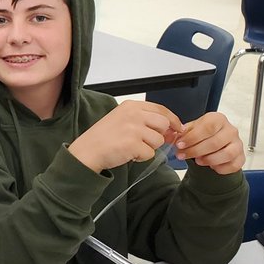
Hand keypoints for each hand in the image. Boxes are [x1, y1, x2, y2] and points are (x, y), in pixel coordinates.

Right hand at [68, 100, 182, 173]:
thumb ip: (144, 120)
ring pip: (158, 141)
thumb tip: (171, 129)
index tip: (177, 128)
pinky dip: (141, 157)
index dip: (172, 120)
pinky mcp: (134, 144)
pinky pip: (150, 154)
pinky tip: (128, 154)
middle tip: (147, 141)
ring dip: (148, 147)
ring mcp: (134, 129)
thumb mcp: (122, 119)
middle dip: (160, 135)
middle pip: (164, 124)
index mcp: (131, 106)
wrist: (87, 151)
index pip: (161, 110)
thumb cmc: (103, 137)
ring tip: (131, 147)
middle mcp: (133, 114)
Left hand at [174, 112, 244, 174]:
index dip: (192, 138)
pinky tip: (211, 166)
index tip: (180, 145)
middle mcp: (230, 130)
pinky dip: (220, 168)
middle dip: (196, 151)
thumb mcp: (192, 128)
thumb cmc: (204, 134)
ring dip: (209, 160)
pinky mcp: (241, 157)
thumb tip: (177, 137)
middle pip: (215, 142)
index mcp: (218, 119)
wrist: (215, 143)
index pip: (207, 127)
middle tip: (183, 155)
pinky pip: (233, 165)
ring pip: (226, 154)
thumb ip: (185, 132)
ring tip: (197, 161)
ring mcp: (238, 144)